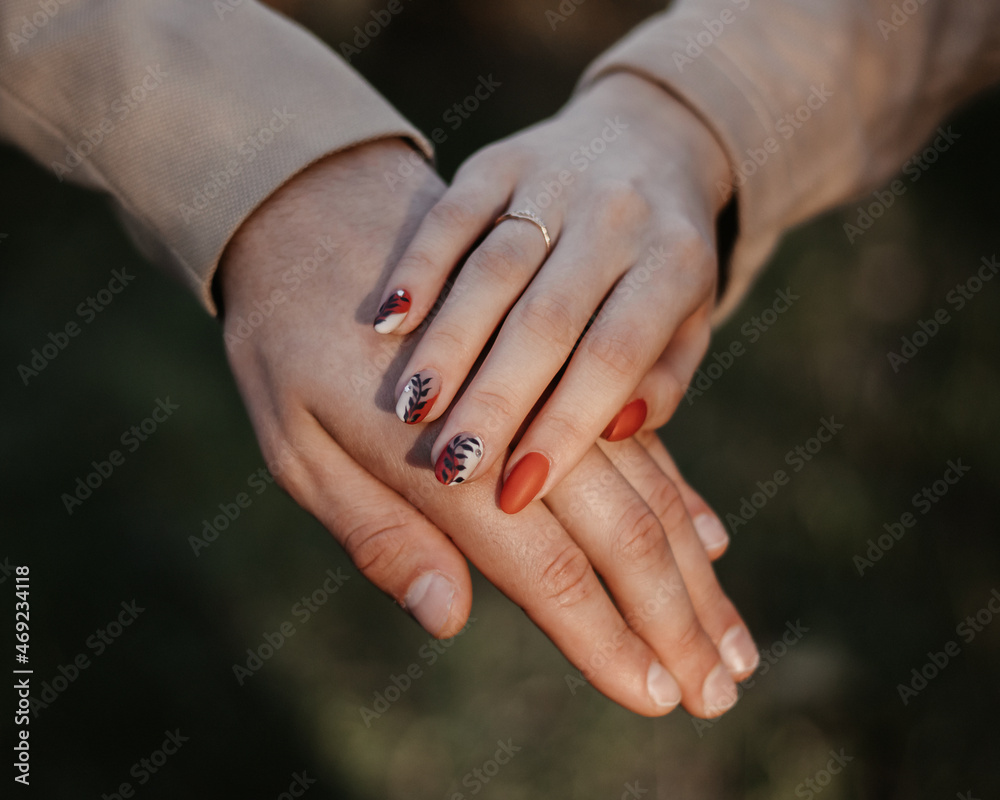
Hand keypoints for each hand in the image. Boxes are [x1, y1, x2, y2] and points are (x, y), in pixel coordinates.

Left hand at [218, 139, 753, 716]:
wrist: (311, 200)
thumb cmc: (284, 337)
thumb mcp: (295, 445)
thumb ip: (379, 534)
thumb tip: (451, 621)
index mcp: (440, 453)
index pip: (544, 566)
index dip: (603, 637)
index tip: (656, 696)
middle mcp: (516, 404)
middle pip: (620, 528)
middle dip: (674, 615)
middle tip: (723, 690)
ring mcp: (548, 372)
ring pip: (645, 483)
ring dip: (692, 565)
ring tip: (735, 635)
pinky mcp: (562, 354)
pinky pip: (634, 420)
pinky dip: (675, 488)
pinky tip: (707, 533)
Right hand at [372, 72, 729, 512]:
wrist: (646, 140)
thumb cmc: (663, 265)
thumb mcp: (691, 321)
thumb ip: (660, 379)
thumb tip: (615, 430)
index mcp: (675, 262)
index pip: (616, 353)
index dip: (568, 424)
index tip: (520, 490)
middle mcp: (618, 215)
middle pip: (549, 318)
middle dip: (498, 398)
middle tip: (454, 467)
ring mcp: (556, 179)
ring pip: (494, 268)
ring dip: (450, 342)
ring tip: (413, 409)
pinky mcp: (501, 159)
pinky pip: (453, 212)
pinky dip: (419, 266)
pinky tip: (388, 323)